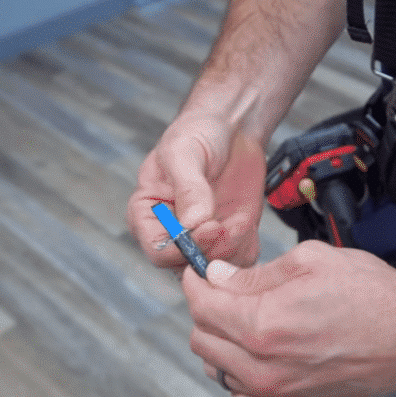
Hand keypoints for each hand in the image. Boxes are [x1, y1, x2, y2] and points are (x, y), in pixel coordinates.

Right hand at [127, 121, 265, 270]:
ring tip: (241, 219)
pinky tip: (246, 220)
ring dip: (233, 248)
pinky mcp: (229, 237)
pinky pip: (240, 259)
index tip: (209, 226)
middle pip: (186, 266)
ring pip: (215, 268)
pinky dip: (247, 245)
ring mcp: (201, 238)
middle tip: (230, 226)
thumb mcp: (184, 152)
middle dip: (212, 251)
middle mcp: (172, 233)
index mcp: (147, 214)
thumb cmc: (197, 133)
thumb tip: (191, 224)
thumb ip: (188, 188)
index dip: (183, 248)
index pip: (157, 251)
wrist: (231, 128)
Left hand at [183, 240, 395, 396]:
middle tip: (225, 290)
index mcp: (263, 323)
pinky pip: (240, 394)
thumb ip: (256, 274)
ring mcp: (274, 389)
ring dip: (218, 341)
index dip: (195, 282)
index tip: (200, 272)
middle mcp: (262, 364)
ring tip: (242, 318)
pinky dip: (237, 373)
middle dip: (205, 309)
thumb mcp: (310, 261)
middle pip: (201, 337)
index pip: (201, 305)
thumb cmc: (369, 294)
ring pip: (215, 368)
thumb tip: (219, 277)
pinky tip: (257, 350)